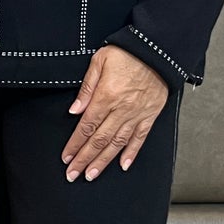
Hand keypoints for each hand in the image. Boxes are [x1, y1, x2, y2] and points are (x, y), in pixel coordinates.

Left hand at [61, 45, 170, 179]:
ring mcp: (137, 114)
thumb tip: (75, 110)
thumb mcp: (99, 61)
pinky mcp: (150, 115)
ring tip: (92, 174)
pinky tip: (123, 164)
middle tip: (73, 174)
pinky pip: (140, 138)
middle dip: (84, 159)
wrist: (157, 49)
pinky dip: (131, 153)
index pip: (86, 127)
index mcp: (106, 96)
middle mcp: (121, 109)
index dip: (75, 144)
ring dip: (103, 161)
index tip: (66, 157)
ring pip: (117, 144)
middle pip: (99, 140)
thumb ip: (86, 88)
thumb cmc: (127, 52)